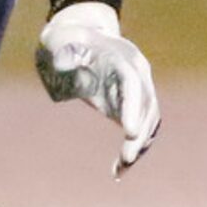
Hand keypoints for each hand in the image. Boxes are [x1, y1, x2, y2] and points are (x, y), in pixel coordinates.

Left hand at [36, 1, 160, 174]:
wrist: (77, 35)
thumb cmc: (65, 39)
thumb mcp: (58, 40)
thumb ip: (62, 52)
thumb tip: (64, 63)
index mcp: (123, 56)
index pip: (133, 83)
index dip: (133, 107)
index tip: (130, 132)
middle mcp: (138, 73)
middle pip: (147, 106)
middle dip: (140, 134)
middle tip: (126, 159)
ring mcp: (138, 90)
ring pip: (149, 122)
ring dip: (139, 146)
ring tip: (121, 169)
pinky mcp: (131, 105)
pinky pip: (139, 129)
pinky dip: (133, 148)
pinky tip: (119, 170)